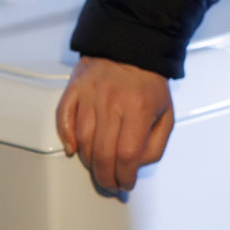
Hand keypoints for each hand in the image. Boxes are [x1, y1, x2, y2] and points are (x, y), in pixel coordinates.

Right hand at [56, 55, 173, 196]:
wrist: (131, 44)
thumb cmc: (148, 81)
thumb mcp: (166, 113)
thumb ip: (156, 144)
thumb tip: (137, 165)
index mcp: (139, 108)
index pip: (128, 155)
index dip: (125, 176)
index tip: (125, 183)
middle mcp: (113, 101)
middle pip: (103, 153)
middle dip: (106, 177)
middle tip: (109, 184)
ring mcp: (91, 94)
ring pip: (83, 139)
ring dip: (89, 162)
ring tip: (98, 168)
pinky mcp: (75, 88)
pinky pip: (64, 117)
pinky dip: (65, 136)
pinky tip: (73, 148)